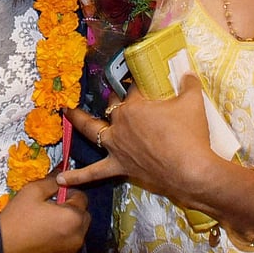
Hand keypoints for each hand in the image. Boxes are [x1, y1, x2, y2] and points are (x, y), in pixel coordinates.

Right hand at [0, 176, 89, 252]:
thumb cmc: (15, 222)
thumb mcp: (32, 191)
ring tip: (44, 227)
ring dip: (66, 230)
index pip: (82, 198)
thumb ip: (52, 182)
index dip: (69, 193)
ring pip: (75, 236)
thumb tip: (60, 177)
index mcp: (73, 218)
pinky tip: (42, 242)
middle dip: (70, 212)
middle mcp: (76, 239)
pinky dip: (59, 247)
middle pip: (82, 219)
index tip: (58, 195)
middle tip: (51, 210)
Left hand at [59, 75, 217, 205]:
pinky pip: (94, 173)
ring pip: (92, 130)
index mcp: (134, 105)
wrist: (192, 172)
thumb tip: (190, 73)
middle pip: (113, 105)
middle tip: (122, 93)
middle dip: (116, 97)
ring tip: (66, 112)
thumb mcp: (193, 103)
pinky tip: (61, 179)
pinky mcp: (120, 166)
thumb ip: (189, 85)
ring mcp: (116, 146)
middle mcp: (120, 123)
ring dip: (79, 120)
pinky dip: (77, 177)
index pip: (134, 88)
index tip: (145, 82)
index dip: (139, 84)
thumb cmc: (190, 135)